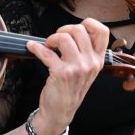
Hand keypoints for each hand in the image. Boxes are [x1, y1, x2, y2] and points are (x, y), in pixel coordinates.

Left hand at [27, 18, 109, 134]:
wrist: (61, 112)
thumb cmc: (71, 89)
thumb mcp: (87, 71)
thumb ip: (85, 52)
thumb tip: (73, 32)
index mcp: (98, 60)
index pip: (103, 32)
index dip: (89, 23)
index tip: (78, 27)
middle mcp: (91, 63)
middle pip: (79, 29)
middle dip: (63, 30)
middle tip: (56, 39)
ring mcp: (77, 68)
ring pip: (64, 38)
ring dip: (51, 38)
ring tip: (48, 46)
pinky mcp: (62, 73)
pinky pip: (47, 52)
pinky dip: (35, 47)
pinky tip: (32, 47)